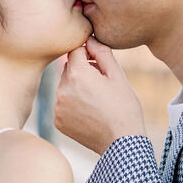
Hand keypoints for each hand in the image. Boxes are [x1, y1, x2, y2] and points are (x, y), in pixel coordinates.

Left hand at [54, 37, 145, 154]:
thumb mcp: (117, 76)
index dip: (88, 54)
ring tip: (97, 101)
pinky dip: (73, 105)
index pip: (75, 51)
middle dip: (83, 72)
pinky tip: (90, 113)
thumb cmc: (124, 107)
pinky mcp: (58, 121)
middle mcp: (62, 89)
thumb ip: (101, 53)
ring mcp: (58, 107)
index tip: (99, 64)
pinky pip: (63, 104)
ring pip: (66, 87)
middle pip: (69, 69)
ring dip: (77, 88)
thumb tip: (89, 39)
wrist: (121, 143)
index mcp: (77, 74)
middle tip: (102, 85)